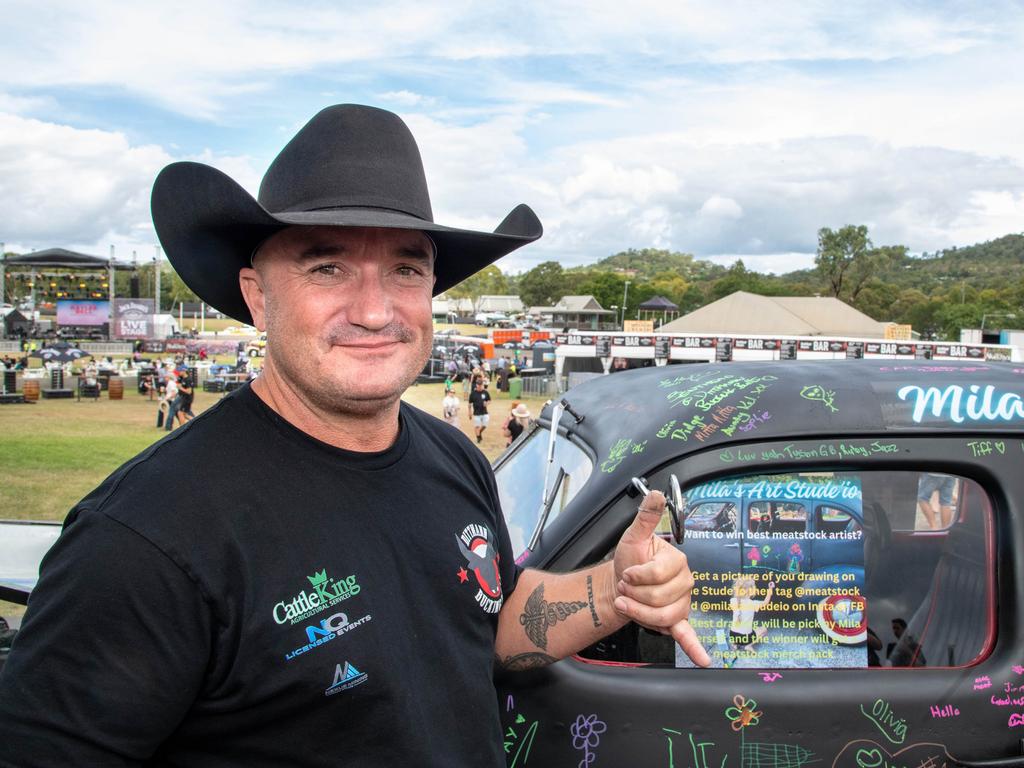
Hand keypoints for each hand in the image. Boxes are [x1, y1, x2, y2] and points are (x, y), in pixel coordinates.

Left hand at [612, 490, 710, 666]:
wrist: (620, 583)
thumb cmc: (628, 560)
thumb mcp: (633, 536)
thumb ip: (646, 517)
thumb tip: (656, 493)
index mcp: (678, 562)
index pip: (657, 575)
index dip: (636, 575)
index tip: (627, 571)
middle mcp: (686, 583)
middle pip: (659, 599)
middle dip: (635, 594)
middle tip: (627, 587)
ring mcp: (683, 603)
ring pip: (663, 617)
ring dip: (639, 612)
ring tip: (630, 603)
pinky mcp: (677, 621)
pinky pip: (688, 634)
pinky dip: (696, 648)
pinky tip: (704, 660)